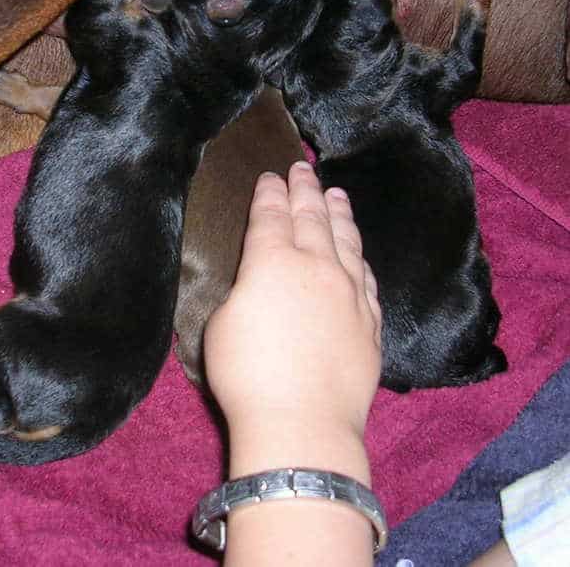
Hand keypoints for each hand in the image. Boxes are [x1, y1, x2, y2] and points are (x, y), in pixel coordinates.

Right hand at [204, 161, 381, 479]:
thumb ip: (244, 290)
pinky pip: (367, 277)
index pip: (271, 216)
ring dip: (338, 212)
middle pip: (312, 216)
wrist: (302, 422)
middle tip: (302, 168)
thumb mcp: (221, 324)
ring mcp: (349, 292)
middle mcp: (316, 267)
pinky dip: (359, 257)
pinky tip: (357, 252)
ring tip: (336, 193)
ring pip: (346, 240)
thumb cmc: (248, 375)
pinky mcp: (370, 320)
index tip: (270, 176)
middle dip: (305, 188)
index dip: (269, 192)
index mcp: (273, 263)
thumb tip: (260, 280)